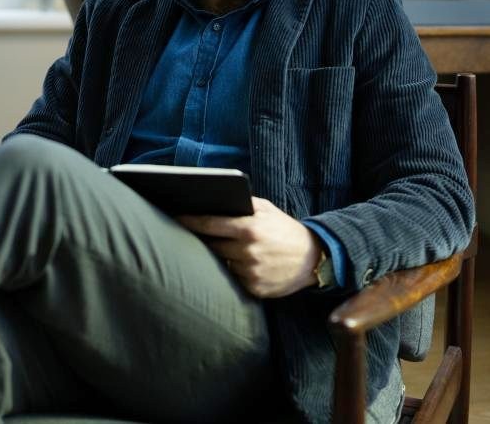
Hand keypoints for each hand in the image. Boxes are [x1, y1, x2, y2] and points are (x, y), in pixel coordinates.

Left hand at [177, 197, 322, 297]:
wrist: (314, 258)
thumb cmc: (285, 230)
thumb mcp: (267, 209)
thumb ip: (242, 204)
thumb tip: (215, 199)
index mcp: (249, 229)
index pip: (210, 224)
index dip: (191, 221)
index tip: (176, 217)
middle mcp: (248, 252)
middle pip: (212, 246)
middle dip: (203, 240)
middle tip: (191, 234)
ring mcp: (251, 273)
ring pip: (221, 264)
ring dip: (219, 257)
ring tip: (223, 250)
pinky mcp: (254, 289)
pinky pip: (233, 279)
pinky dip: (233, 272)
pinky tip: (240, 265)